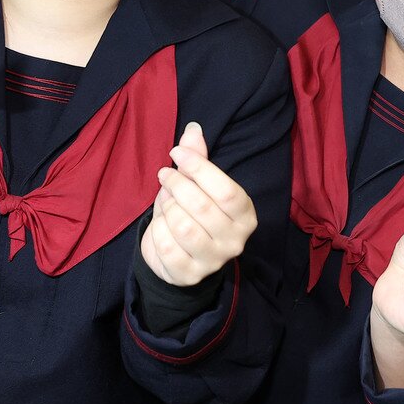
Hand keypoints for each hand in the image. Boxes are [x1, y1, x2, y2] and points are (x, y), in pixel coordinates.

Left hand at [140, 122, 256, 286]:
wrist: (183, 258)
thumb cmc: (194, 214)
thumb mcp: (200, 185)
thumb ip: (198, 159)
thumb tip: (192, 129)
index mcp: (245, 214)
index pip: (225, 189)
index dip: (198, 167)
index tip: (175, 152)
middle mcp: (235, 240)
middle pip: (201, 206)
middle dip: (176, 185)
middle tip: (164, 176)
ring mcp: (214, 260)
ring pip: (182, 226)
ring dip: (166, 208)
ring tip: (165, 201)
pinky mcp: (190, 275)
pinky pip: (166, 247)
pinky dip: (157, 230)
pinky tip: (160, 224)